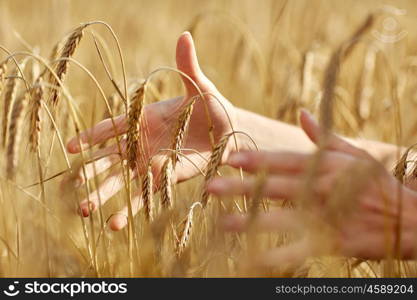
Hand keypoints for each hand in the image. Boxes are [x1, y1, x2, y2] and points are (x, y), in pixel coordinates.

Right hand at [65, 32, 237, 229]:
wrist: (229, 132)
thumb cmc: (213, 107)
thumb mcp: (200, 87)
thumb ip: (188, 66)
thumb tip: (185, 35)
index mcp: (144, 117)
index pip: (112, 127)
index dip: (91, 136)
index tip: (70, 146)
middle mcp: (142, 142)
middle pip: (110, 158)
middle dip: (92, 171)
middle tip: (73, 184)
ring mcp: (151, 162)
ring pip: (122, 180)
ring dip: (104, 195)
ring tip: (85, 210)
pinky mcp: (165, 179)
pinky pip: (144, 197)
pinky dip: (129, 210)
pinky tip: (114, 225)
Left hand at [208, 110, 416, 264]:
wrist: (410, 220)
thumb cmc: (379, 184)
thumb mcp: (355, 154)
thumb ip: (325, 136)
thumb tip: (302, 112)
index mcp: (326, 166)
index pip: (285, 161)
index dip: (257, 160)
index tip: (230, 158)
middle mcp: (322, 190)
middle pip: (275, 188)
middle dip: (242, 187)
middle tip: (211, 187)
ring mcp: (326, 218)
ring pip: (282, 219)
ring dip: (252, 220)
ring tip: (223, 222)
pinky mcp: (331, 243)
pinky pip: (298, 251)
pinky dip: (275, 256)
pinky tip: (252, 259)